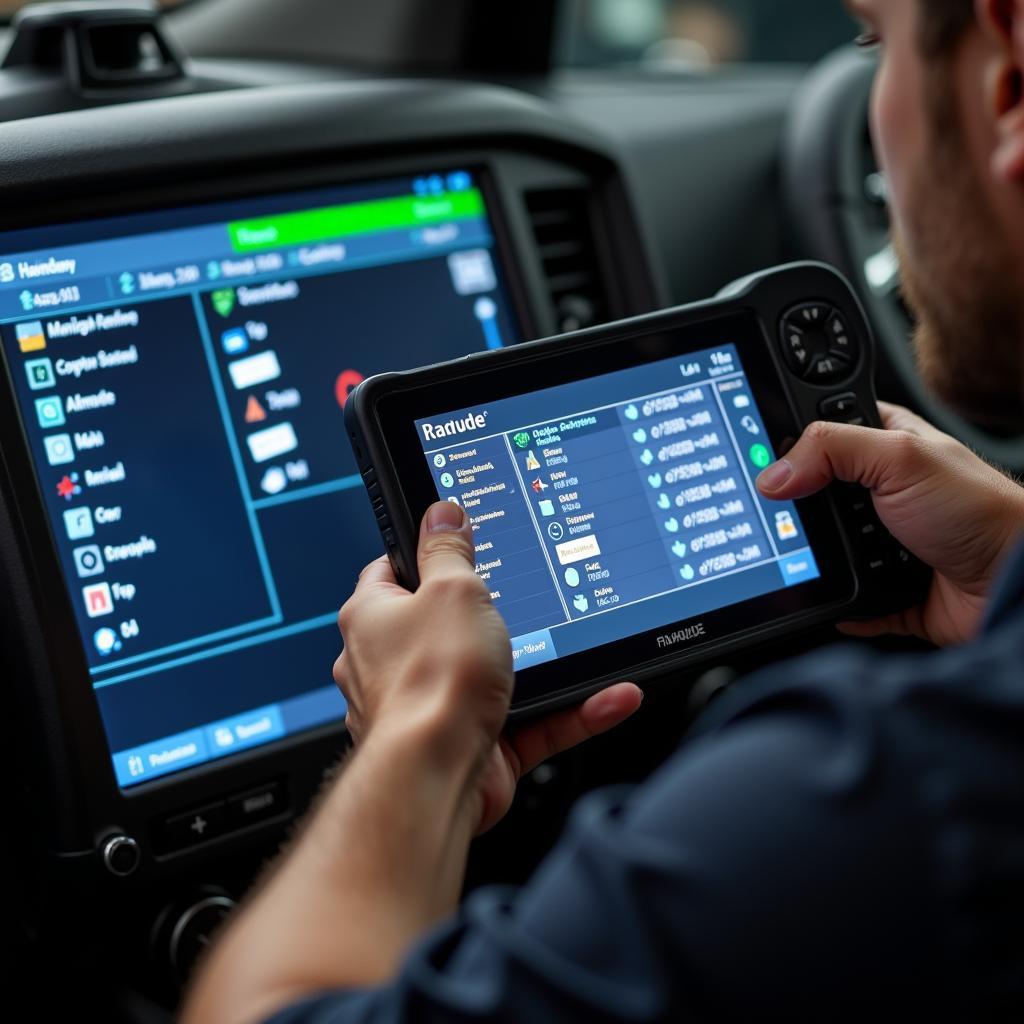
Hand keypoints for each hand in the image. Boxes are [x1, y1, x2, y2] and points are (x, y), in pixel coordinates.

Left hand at [334, 501, 642, 831]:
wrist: (436, 774)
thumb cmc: (431, 682)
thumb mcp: (451, 589)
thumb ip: (449, 550)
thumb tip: (441, 514)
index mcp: (376, 617)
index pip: (398, 570)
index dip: (432, 553)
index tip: (466, 543)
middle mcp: (397, 663)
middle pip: (450, 623)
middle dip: (494, 613)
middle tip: (533, 594)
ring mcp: (436, 707)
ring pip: (501, 676)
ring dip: (548, 665)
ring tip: (587, 646)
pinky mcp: (475, 745)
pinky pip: (533, 721)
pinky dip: (573, 710)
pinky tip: (612, 697)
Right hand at [756, 403, 1023, 646]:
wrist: (1016, 583)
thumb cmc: (980, 511)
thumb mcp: (900, 458)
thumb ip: (831, 448)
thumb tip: (773, 474)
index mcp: (882, 444)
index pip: (819, 432)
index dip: (788, 441)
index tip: (757, 457)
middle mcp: (877, 491)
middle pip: (809, 495)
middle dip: (796, 508)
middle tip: (783, 510)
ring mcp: (879, 542)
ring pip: (820, 550)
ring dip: (817, 559)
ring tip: (820, 554)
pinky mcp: (882, 589)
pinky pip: (841, 598)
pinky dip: (835, 602)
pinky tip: (833, 594)